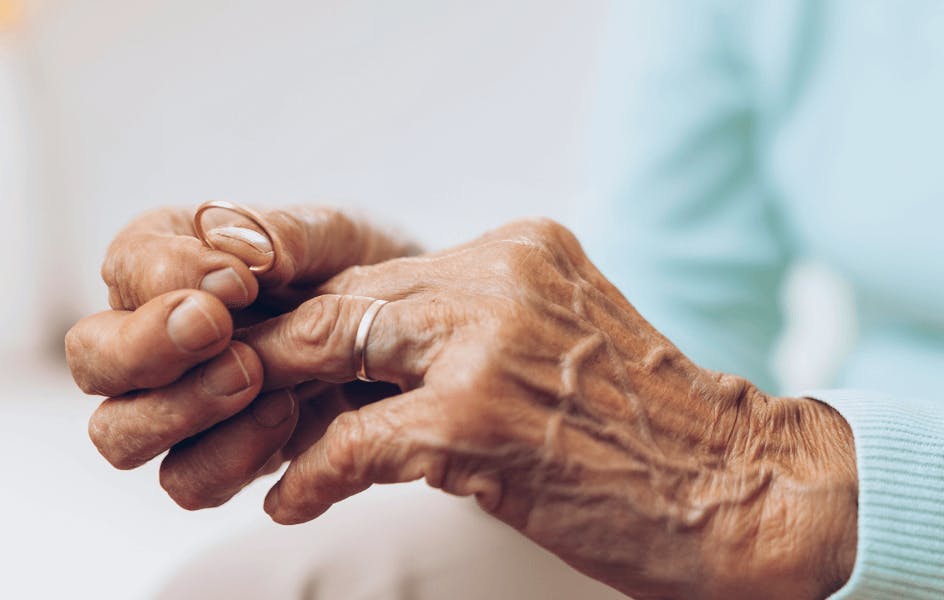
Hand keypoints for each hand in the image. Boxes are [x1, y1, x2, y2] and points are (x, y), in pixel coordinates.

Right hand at [65, 205, 416, 505]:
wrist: (407, 335)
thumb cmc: (363, 269)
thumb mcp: (337, 236)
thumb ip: (286, 234)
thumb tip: (236, 247)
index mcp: (171, 261)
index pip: (125, 265)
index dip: (166, 276)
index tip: (238, 281)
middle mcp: (157, 337)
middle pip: (94, 359)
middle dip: (146, 348)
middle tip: (217, 331)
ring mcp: (180, 405)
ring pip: (120, 434)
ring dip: (179, 411)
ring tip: (254, 379)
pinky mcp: (221, 456)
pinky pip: (188, 480)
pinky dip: (226, 460)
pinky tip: (284, 418)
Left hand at [234, 219, 856, 599]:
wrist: (739, 486)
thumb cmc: (645, 430)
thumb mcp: (555, 343)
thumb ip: (470, 329)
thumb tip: (367, 364)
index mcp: (520, 248)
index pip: (383, 270)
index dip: (318, 315)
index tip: (273, 351)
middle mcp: (501, 273)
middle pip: (348, 299)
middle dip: (281, 350)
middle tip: (234, 390)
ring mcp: (489, 340)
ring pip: (337, 349)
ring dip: (282, 404)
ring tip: (252, 441)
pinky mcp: (478, 415)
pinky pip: (357, 438)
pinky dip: (313, 471)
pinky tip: (293, 497)